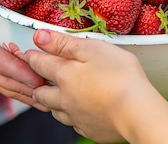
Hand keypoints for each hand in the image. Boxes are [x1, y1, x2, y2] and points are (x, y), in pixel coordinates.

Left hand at [25, 30, 167, 143]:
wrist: (138, 112)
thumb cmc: (120, 76)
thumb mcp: (92, 48)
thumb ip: (64, 43)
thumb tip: (39, 36)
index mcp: (64, 75)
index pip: (39, 64)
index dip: (32, 56)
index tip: (30, 53)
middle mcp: (64, 99)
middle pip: (41, 92)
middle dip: (37, 84)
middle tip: (39, 78)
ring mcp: (76, 117)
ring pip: (55, 111)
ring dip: (53, 102)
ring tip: (58, 95)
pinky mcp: (89, 130)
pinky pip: (73, 124)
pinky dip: (72, 116)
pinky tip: (80, 111)